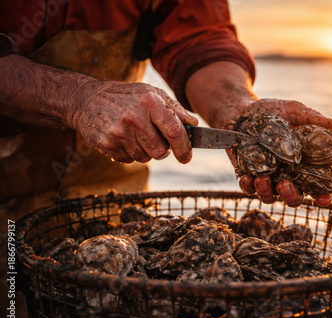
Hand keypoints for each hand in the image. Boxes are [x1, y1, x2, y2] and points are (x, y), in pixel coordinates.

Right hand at [68, 81, 197, 162]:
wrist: (87, 99)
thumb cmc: (127, 97)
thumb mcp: (152, 93)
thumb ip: (175, 109)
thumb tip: (194, 125)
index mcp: (150, 102)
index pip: (174, 131)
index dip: (184, 148)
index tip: (186, 157)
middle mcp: (134, 117)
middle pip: (160, 151)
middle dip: (162, 150)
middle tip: (154, 139)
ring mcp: (119, 131)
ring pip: (145, 158)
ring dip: (145, 151)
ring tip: (135, 135)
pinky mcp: (107, 143)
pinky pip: (128, 160)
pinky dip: (129, 153)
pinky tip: (123, 138)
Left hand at [226, 98, 331, 206]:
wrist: (242, 109)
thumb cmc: (272, 111)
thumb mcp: (293, 110)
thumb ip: (312, 118)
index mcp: (303, 163)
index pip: (317, 185)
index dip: (323, 195)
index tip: (326, 197)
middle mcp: (286, 174)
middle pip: (293, 197)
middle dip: (290, 196)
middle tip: (285, 185)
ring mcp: (267, 176)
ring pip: (270, 196)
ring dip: (267, 192)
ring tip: (262, 178)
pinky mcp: (247, 174)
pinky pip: (248, 188)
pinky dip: (247, 185)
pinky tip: (247, 177)